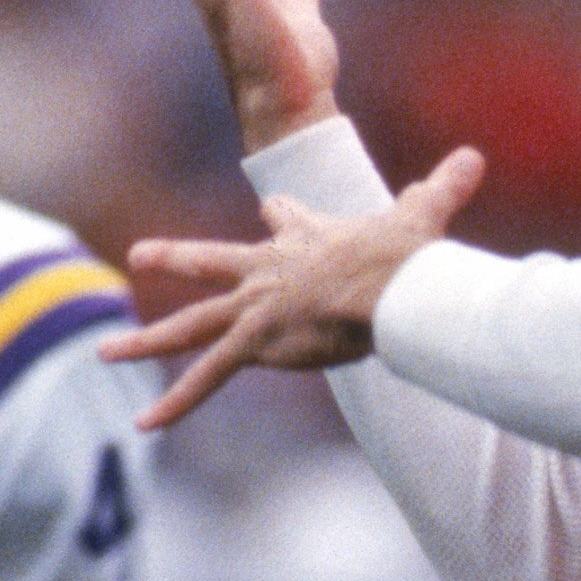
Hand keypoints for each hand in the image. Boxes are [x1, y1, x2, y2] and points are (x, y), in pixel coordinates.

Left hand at [104, 147, 485, 428]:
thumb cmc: (403, 256)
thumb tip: (474, 156)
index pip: (282, 221)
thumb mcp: (421, 214)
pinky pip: (205, 378)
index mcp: (306, 238)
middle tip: (139, 256)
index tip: (271, 210)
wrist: (383, 286)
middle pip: (211, 263)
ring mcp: (254, 308)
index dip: (281, 217)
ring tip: (105, 352)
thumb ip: (443, 186)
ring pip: (189, 326)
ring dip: (145, 341)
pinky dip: (175, 404)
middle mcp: (269, 269)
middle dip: (174, 259)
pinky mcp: (253, 343)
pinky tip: (142, 425)